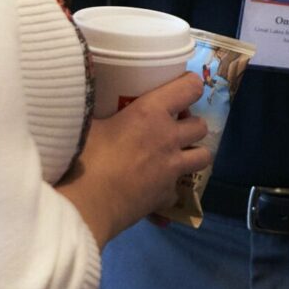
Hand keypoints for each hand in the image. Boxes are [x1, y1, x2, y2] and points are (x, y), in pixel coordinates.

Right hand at [57, 71, 209, 244]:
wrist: (86, 204)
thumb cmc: (85, 157)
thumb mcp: (89, 124)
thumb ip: (99, 111)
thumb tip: (88, 99)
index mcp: (151, 112)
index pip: (190, 87)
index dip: (190, 85)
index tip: (181, 88)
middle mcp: (169, 137)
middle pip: (201, 125)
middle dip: (191, 124)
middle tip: (172, 127)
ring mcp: (172, 169)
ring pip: (203, 156)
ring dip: (193, 154)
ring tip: (175, 155)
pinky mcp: (166, 196)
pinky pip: (178, 190)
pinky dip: (169, 188)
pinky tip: (155, 189)